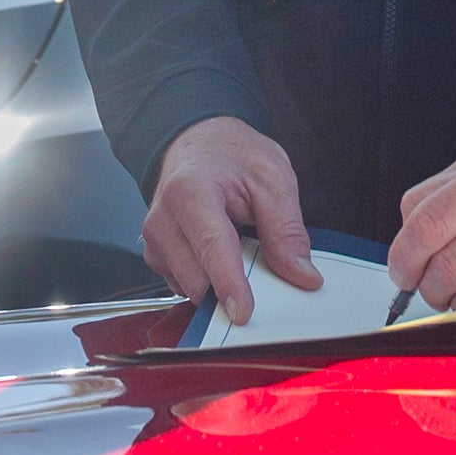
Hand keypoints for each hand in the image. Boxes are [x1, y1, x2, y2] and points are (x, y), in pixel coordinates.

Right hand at [143, 117, 320, 319]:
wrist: (197, 141)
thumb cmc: (230, 155)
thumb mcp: (273, 179)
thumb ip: (287, 230)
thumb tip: (302, 275)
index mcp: (190, 192)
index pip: (212, 247)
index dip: (229, 285)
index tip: (243, 313)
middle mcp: (162, 218)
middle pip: (196, 278)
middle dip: (231, 287)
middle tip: (259, 264)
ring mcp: (154, 240)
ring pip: (188, 287)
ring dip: (218, 284)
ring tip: (235, 248)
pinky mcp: (155, 256)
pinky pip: (183, 286)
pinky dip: (207, 281)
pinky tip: (218, 256)